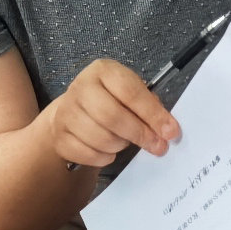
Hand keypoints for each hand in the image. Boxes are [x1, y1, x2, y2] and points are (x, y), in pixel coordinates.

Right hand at [33, 56, 180, 173]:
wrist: (72, 111)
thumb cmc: (110, 100)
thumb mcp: (130, 92)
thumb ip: (148, 106)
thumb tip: (166, 129)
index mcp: (102, 71)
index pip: (129, 92)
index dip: (152, 114)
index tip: (171, 132)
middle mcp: (80, 87)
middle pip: (112, 116)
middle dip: (139, 134)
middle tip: (157, 146)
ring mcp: (66, 112)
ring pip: (101, 138)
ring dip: (120, 146)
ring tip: (125, 141)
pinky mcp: (59, 136)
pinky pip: (88, 155)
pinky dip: (104, 157)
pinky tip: (108, 150)